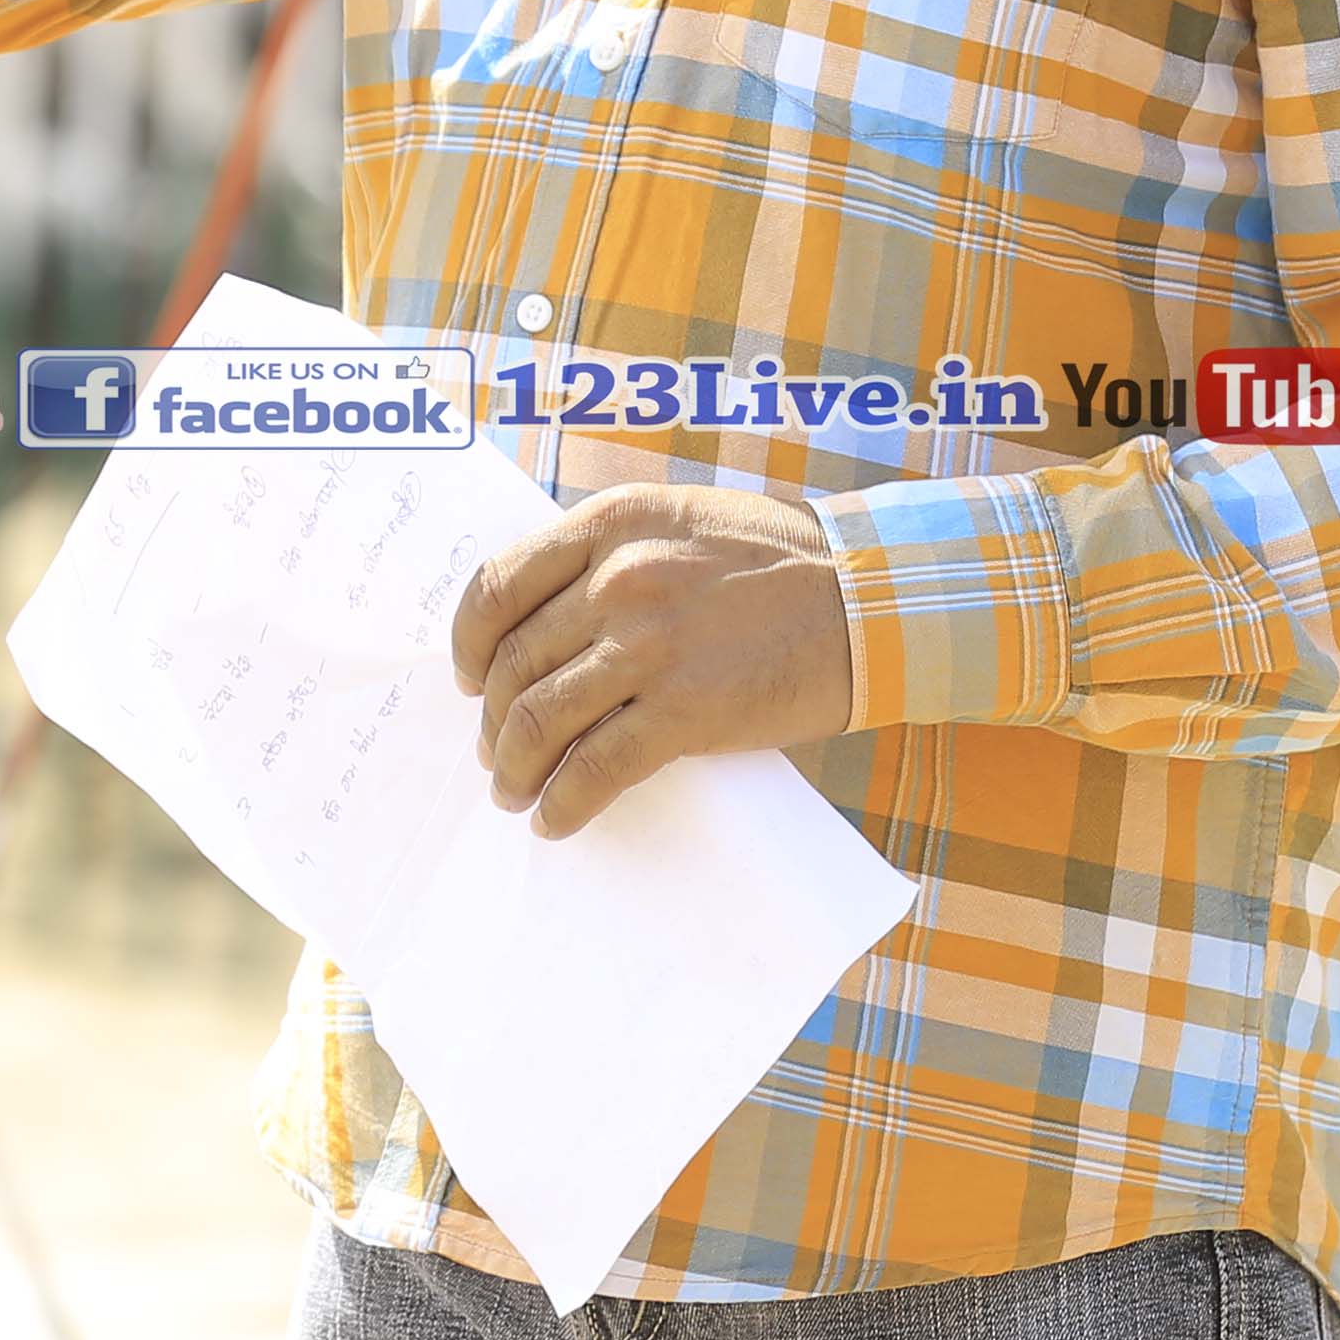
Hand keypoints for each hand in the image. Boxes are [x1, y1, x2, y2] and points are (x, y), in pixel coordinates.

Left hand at [448, 483, 853, 840]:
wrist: (871, 599)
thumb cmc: (783, 562)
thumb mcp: (684, 519)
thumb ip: (615, 551)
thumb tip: (548, 619)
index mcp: (612, 524)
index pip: (498, 587)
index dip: (468, 643)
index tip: (468, 676)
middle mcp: (618, 579)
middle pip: (512, 663)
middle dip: (494, 721)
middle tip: (498, 753)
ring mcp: (648, 645)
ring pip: (539, 720)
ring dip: (515, 769)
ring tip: (515, 794)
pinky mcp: (684, 710)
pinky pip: (595, 769)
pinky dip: (563, 803)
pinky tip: (556, 820)